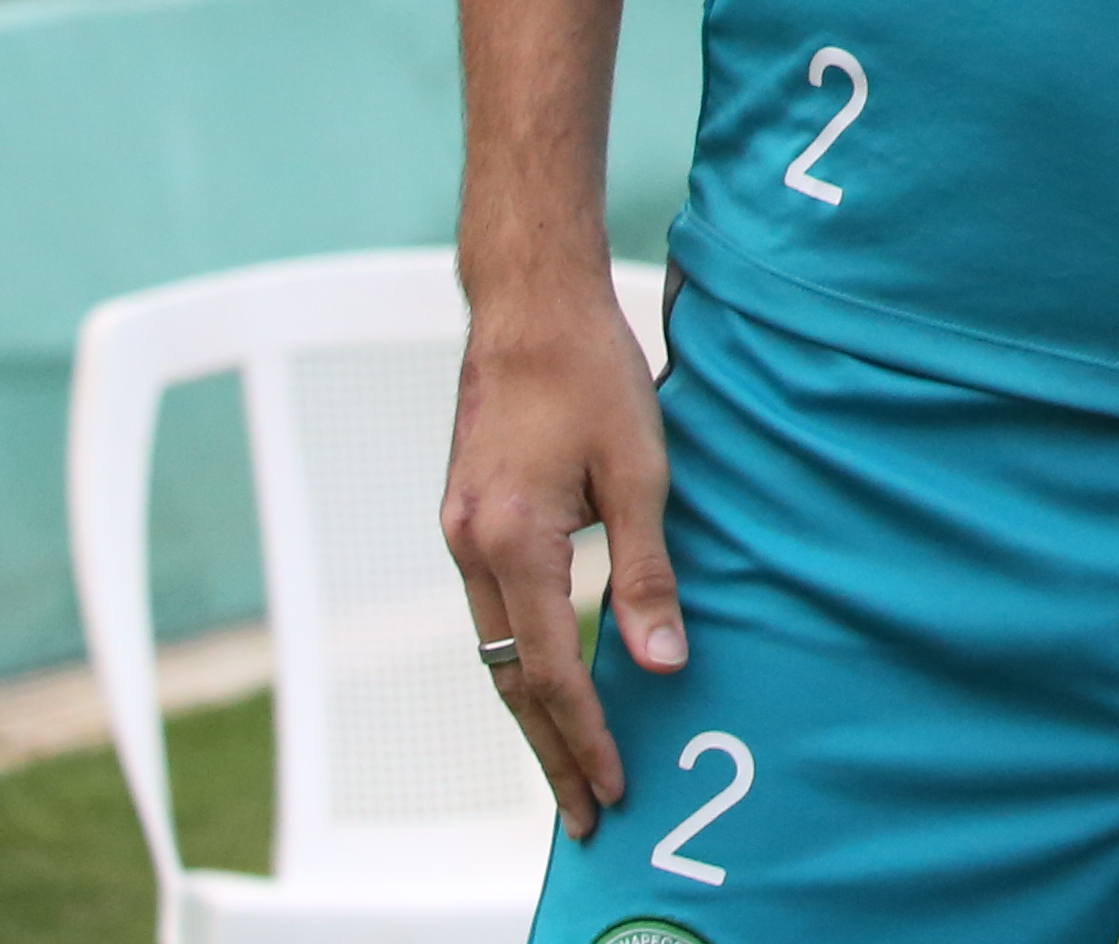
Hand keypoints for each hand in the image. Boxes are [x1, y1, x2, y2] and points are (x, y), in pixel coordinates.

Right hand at [437, 276, 678, 837]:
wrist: (527, 305)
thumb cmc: (594, 374)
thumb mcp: (641, 470)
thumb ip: (645, 572)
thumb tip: (659, 664)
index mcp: (512, 540)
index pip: (549, 671)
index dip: (584, 736)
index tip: (614, 788)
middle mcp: (470, 547)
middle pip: (508, 680)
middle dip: (549, 751)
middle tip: (586, 815)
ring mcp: (459, 535)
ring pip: (492, 650)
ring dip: (531, 711)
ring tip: (572, 766)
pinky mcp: (465, 518)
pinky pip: (491, 612)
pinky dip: (519, 659)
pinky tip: (549, 681)